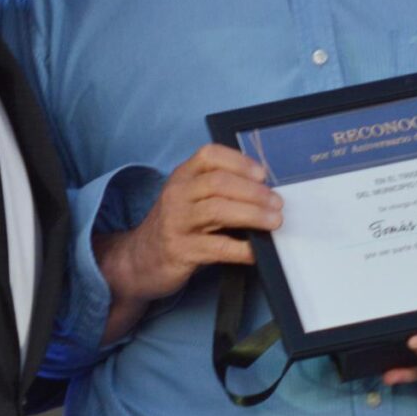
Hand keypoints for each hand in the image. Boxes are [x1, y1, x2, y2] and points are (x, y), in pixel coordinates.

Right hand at [94, 145, 282, 341]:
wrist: (139, 260)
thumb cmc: (175, 227)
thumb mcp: (189, 199)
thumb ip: (217, 191)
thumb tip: (265, 191)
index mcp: (182, 176)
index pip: (209, 155)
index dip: (239, 161)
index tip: (263, 174)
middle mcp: (177, 195)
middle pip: (218, 183)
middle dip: (253, 192)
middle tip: (277, 202)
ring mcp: (177, 223)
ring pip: (217, 211)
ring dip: (252, 215)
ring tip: (273, 222)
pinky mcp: (181, 251)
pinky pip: (217, 248)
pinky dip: (241, 249)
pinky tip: (256, 251)